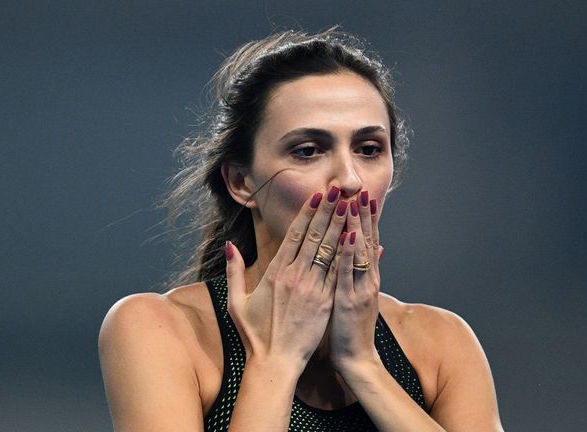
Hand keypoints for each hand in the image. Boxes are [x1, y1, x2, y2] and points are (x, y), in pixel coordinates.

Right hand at [225, 187, 347, 368]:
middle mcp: (295, 277)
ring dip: (341, 226)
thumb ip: (234, 271)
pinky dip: (347, 253)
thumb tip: (230, 245)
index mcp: (275, 273)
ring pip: (329, 251)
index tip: (318, 196)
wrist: (275, 363)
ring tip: (351, 205)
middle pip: (315, 236)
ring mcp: (312, 289)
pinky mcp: (325, 303)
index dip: (308, 213)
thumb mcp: (236, 301)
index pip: (294, 235)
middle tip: (340, 191)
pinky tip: (356, 238)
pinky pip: (338, 273)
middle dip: (329, 211)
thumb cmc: (254, 335)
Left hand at [328, 191, 382, 372]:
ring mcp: (361, 288)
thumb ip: (368, 270)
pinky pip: (349, 272)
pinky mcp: (350, 300)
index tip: (363, 195)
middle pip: (367, 240)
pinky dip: (350, 253)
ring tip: (354, 202)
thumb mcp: (362, 294)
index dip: (366, 218)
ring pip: (360, 251)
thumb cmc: (352, 326)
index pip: (368, 240)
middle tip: (361, 189)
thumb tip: (378, 248)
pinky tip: (349, 235)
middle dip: (363, 214)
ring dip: (357, 225)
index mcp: (367, 276)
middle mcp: (368, 278)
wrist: (356, 357)